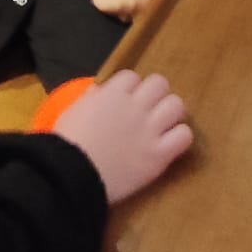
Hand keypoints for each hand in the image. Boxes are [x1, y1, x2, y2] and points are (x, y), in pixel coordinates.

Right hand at [54, 69, 192, 203]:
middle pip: (159, 83)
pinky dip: (179, 137)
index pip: (132, 76)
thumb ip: (92, 98)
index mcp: (113, 92)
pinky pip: (184, 135)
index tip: (124, 101)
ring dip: (170, 113)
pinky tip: (169, 144)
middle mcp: (136, 106)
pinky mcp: (160, 155)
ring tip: (161, 126)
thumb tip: (101, 92)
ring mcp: (150, 129)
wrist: (72, 174)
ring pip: (176, 105)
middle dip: (154, 95)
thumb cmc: (67, 143)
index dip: (129, 88)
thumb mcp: (74, 110)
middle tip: (147, 110)